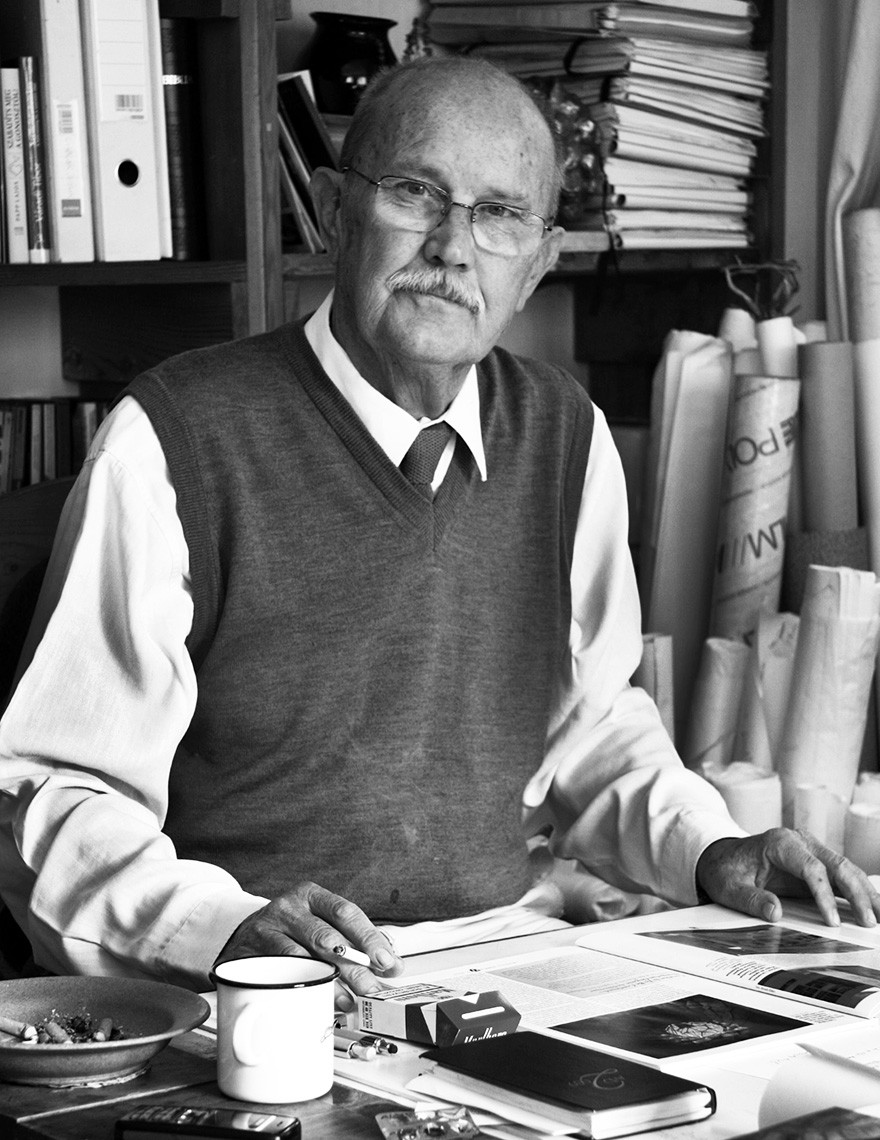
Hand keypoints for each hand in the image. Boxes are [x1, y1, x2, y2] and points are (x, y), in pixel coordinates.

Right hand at [213, 881, 403, 1000]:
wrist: (242, 934)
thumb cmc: (291, 931)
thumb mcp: (319, 924)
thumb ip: (354, 941)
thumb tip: (391, 964)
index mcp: (312, 896)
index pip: (346, 912)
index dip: (369, 938)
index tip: (387, 961)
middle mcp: (289, 908)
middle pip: (327, 937)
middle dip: (354, 966)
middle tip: (371, 987)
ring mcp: (268, 929)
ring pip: (303, 957)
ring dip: (330, 982)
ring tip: (348, 999)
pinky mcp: (251, 952)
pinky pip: (279, 972)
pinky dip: (302, 987)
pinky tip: (316, 999)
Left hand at [696, 828, 879, 927]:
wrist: (722, 858)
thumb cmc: (726, 870)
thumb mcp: (728, 887)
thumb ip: (750, 900)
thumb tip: (775, 912)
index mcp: (779, 843)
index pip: (811, 867)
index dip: (824, 895)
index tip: (832, 922)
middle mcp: (799, 842)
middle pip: (836, 864)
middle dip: (856, 893)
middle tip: (869, 921)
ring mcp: (810, 850)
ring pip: (845, 868)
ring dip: (865, 891)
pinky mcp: (816, 863)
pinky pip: (842, 875)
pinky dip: (859, 889)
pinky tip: (873, 905)